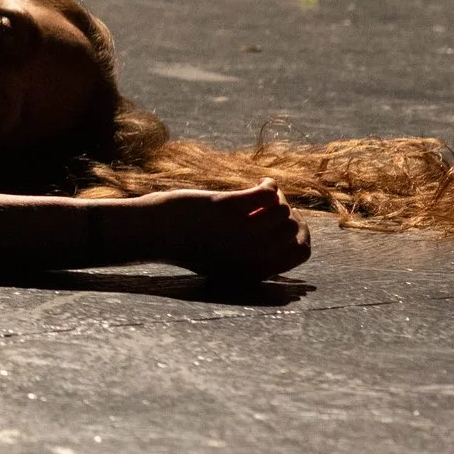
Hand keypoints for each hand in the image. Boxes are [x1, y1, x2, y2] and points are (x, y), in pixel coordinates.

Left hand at [120, 180, 311, 278]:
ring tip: (266, 192)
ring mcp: (240, 232)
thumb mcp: (227, 261)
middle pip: (292, 229)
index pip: (301, 253)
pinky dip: (270, 185)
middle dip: (288, 212)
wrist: (153, 234)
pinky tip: (263, 182)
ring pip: (282, 210)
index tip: (288, 222)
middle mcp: (251, 255)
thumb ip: (258, 256)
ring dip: (278, 198)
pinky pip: (267, 195)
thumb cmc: (190, 245)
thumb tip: (293, 232)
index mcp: (254, 272)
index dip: (300, 234)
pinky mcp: (226, 207)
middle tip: (273, 203)